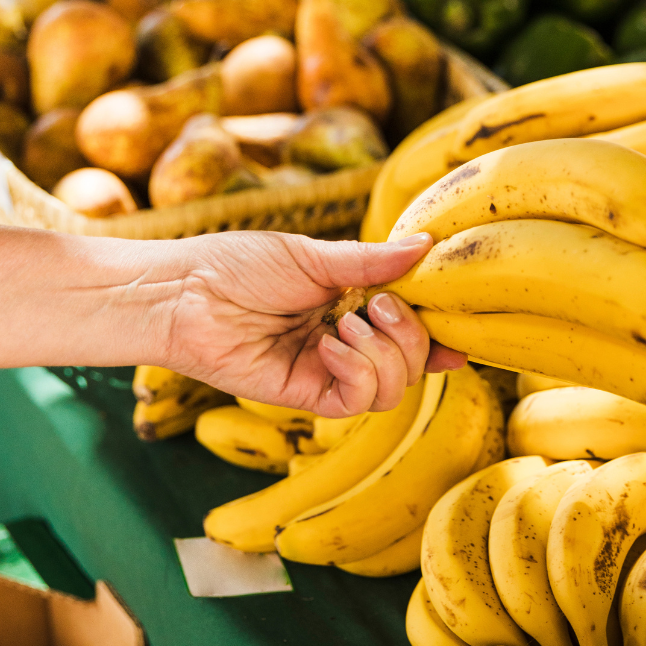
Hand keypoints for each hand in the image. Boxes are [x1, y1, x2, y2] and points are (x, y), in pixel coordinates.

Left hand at [152, 230, 466, 417]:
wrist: (184, 290)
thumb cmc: (236, 263)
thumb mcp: (311, 255)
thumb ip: (370, 260)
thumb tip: (426, 244)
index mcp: (348, 305)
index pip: (407, 329)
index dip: (436, 334)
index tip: (461, 330)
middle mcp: (343, 342)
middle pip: (410, 362)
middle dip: (410, 334)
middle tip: (377, 304)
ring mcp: (325, 370)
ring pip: (392, 388)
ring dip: (385, 354)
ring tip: (347, 324)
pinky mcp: (303, 394)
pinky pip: (355, 401)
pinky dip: (357, 372)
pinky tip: (330, 346)